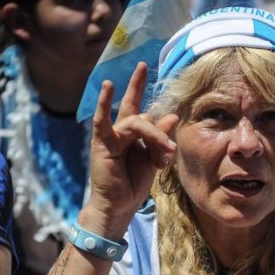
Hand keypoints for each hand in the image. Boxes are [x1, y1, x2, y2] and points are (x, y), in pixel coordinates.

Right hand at [84, 62, 178, 238]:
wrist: (119, 206)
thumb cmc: (134, 183)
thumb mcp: (154, 159)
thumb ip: (161, 138)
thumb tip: (171, 115)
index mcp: (134, 135)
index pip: (141, 110)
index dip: (142, 90)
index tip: (146, 68)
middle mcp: (122, 131)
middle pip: (137, 109)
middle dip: (140, 92)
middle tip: (143, 70)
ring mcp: (111, 136)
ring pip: (137, 123)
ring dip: (155, 137)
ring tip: (166, 152)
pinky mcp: (102, 143)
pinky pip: (103, 120)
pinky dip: (104, 102)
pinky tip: (107, 86)